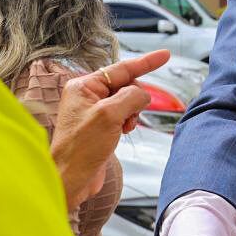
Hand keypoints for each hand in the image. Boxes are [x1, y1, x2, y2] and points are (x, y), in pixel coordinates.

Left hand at [50, 49, 170, 209]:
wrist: (71, 180)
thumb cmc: (80, 149)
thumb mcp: (109, 115)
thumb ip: (131, 97)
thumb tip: (143, 94)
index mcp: (83, 86)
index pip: (121, 69)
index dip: (146, 62)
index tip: (164, 55)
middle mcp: (87, 96)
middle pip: (126, 85)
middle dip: (135, 99)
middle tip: (129, 116)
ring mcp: (93, 111)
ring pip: (127, 101)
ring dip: (132, 113)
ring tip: (124, 128)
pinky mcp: (99, 126)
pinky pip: (123, 114)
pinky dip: (128, 121)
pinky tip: (122, 133)